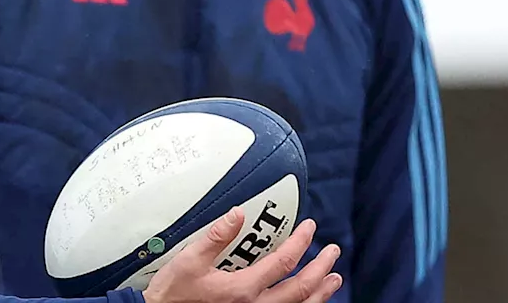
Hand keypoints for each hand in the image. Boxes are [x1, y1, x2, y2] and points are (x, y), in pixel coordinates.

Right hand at [142, 207, 341, 302]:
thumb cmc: (173, 293)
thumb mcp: (190, 259)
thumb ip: (217, 236)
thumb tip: (238, 214)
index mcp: (243, 288)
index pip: (284, 262)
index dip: (301, 242)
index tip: (310, 228)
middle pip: (301, 289)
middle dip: (321, 269)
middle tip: (332, 252)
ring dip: (321, 293)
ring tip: (333, 280)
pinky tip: (309, 300)